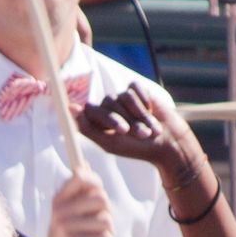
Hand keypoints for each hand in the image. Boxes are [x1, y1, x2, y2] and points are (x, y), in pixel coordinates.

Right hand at [41, 170, 115, 236]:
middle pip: (101, 198)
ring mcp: (64, 227)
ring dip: (108, 233)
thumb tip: (84, 164)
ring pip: (106, 220)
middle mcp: (59, 211)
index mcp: (58, 200)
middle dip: (107, 214)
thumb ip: (80, 192)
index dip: (96, 183)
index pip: (82, 176)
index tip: (96, 197)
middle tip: (98, 227)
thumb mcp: (71, 214)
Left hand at [78, 85, 208, 200]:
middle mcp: (107, 107)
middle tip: (139, 134)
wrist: (166, 142)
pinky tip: (151, 111)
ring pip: (124, 96)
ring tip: (148, 128)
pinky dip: (144, 101)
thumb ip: (87, 127)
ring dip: (138, 114)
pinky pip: (135, 88)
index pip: (90, 110)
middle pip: (108, 102)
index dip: (107, 119)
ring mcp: (122, 98)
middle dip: (126, 120)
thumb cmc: (136, 147)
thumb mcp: (109, 142)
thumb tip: (69, 108)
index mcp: (97, 122)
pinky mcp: (137, 90)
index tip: (122, 130)